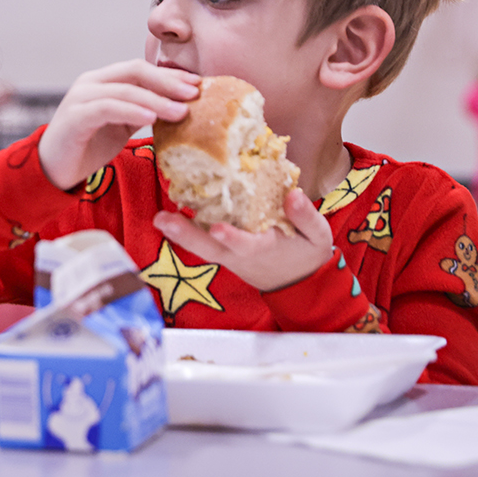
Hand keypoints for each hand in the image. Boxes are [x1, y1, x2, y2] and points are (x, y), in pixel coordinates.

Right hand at [39, 60, 199, 190]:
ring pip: (125, 89)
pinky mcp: (74, 116)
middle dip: (168, 81)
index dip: (170, 75)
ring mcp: (80, 97)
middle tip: (194, 93)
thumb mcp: (121, 126)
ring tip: (181, 112)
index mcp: (103, 81)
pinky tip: (151, 119)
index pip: (141, 69)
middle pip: (135, 71)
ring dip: (156, 100)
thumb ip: (142, 112)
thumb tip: (180, 108)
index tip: (198, 84)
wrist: (52, 169)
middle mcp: (91, 83)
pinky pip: (108, 108)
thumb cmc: (88, 146)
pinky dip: (132, 110)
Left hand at [153, 188, 333, 291]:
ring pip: (202, 247)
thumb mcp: (318, 236)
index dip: (234, 238)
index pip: (247, 245)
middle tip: (163, 221)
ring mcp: (229, 255)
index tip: (218, 229)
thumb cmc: (306, 253)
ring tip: (159, 218)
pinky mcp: (223, 251)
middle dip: (187, 236)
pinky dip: (185, 231)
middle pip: (211, 248)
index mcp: (267, 249)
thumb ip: (307, 217)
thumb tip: (293, 194)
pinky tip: (167, 214)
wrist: (298, 282)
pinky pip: (202, 242)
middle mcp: (242, 254)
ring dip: (180, 234)